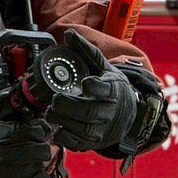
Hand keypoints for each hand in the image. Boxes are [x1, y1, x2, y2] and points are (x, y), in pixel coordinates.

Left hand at [47, 30, 139, 150]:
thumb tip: (69, 34)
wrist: (126, 114)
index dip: (96, 87)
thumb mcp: (103, 68)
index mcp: (114, 91)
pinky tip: (56, 127)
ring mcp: (102, 129)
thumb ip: (86, 51)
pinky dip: (64, 137)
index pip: (107, 91)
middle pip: (90, 112)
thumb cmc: (111, 87)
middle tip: (56, 100)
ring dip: (62, 120)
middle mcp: (109, 112)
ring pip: (82, 128)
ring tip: (51, 111)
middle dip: (69, 105)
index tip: (85, 83)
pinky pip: (77, 144)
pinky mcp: (92, 142)